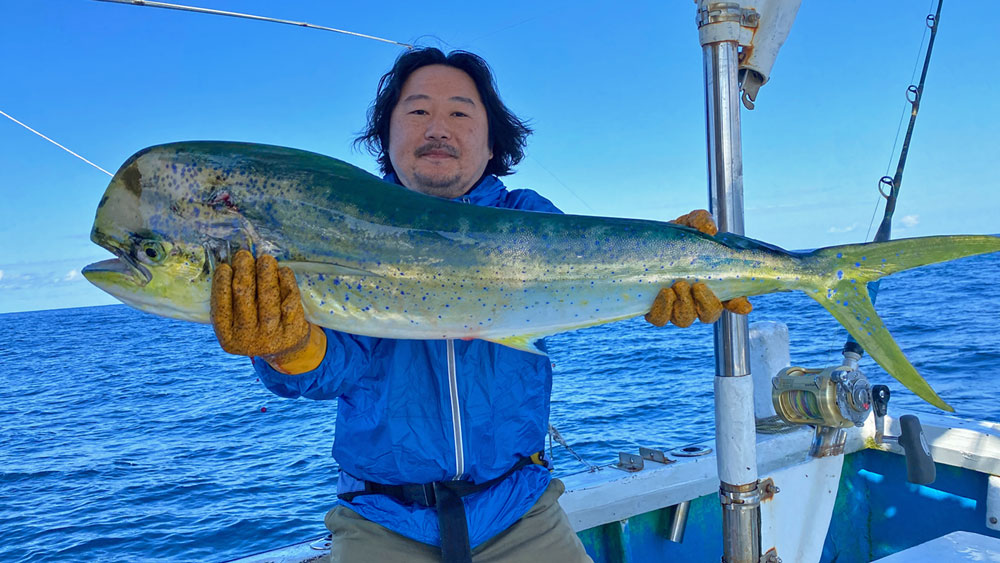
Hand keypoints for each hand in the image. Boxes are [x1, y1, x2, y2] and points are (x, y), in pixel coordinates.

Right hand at [211, 249, 325, 372]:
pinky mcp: (293, 328)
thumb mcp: (236, 325)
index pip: (221, 307)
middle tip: (244, 255)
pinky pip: (290, 299)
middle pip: (244, 296)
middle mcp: (249, 338)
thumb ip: (230, 302)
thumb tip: (230, 265)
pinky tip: (283, 270)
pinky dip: (286, 282)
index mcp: (229, 338)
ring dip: (265, 273)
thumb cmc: (255, 328)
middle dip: (243, 271)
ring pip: (268, 296)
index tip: (225, 266)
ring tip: (265, 259)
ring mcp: (272, 334)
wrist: (286, 349)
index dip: (221, 283)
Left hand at [644, 210, 752, 327]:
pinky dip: (662, 310)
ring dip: (685, 306)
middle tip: (698, 285)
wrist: (643, 241)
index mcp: (713, 284)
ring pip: (685, 320)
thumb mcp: (689, 223)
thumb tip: (709, 229)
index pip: (732, 301)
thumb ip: (701, 222)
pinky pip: (658, 319)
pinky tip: (665, 293)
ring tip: (679, 285)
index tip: (743, 304)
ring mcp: (675, 307)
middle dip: (707, 304)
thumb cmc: (674, 235)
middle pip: (709, 315)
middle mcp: (696, 300)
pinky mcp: (653, 309)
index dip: (739, 305)